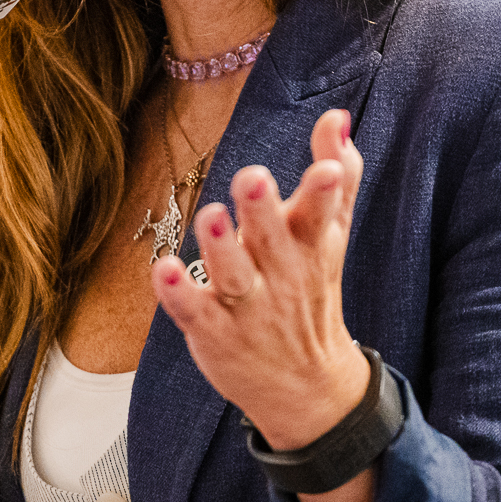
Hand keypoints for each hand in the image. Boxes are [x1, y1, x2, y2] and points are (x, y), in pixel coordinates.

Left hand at [153, 108, 367, 452]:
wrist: (307, 385)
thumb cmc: (310, 290)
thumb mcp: (329, 235)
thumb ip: (338, 175)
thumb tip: (339, 116)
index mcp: (310, 246)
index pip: (321, 214)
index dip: (324, 190)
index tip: (325, 167)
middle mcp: (281, 275)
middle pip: (273, 238)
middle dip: (263, 208)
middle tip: (254, 176)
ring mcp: (247, 306)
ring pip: (234, 275)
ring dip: (221, 246)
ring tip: (211, 216)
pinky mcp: (213, 331)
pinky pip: (193, 311)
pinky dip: (177, 293)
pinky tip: (162, 269)